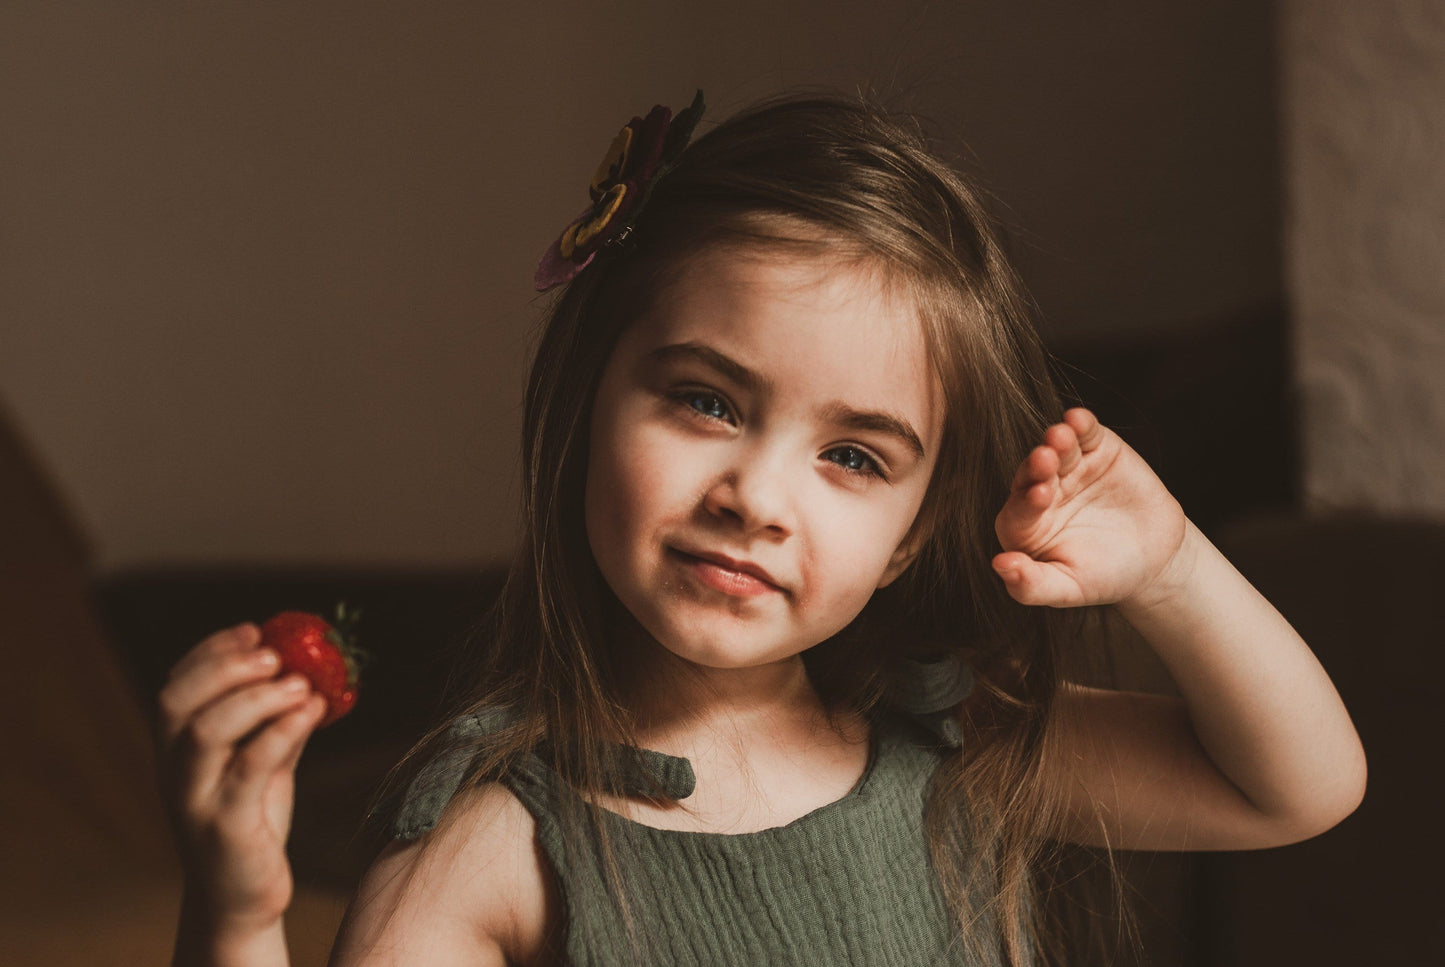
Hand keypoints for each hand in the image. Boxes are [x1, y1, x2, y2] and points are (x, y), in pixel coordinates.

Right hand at [157, 623, 326, 938]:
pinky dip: (279, 733)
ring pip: (204, 733)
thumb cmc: (251, 820)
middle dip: (224, 668)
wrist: (243, 895)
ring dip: (255, 698)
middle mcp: (174, 770)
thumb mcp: (265, 761)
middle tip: (275, 653)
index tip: (255, 630)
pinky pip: (246, 770)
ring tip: (301, 683)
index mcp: (176, 748)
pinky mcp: (224, 827)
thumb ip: (278, 720)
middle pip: (177, 702)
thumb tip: (312, 672)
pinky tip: (310, 712)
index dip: (211, 651)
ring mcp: (194, 799)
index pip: (176, 685)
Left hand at [992, 408, 1188, 609]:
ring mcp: (1067, 468)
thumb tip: (999, 565)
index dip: (1027, 503)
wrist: (1154, 558)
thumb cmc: (1102, 576)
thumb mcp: (1068, 588)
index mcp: (1024, 526)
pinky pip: (1085, 433)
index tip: (1039, 496)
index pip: (1017, 511)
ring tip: (1061, 437)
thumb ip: (1031, 584)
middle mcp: (1039, 492)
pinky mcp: (1095, 449)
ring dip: (1058, 440)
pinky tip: (1078, 419)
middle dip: (1038, 466)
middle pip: (1032, 475)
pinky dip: (1081, 424)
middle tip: (1045, 459)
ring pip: (1056, 449)